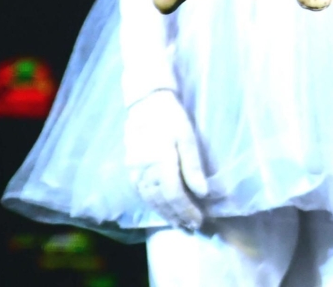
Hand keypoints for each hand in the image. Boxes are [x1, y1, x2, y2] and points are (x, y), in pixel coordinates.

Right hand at [124, 90, 207, 230]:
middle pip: (162, 200)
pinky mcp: (129, 168)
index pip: (175, 195)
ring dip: (164, 213)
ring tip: (179, 223)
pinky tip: (161, 209)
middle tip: (192, 227)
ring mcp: (134, 170)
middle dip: (177, 215)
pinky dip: (152, 204)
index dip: (187, 210)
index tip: (199, 220)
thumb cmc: (172, 119)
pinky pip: (140, 193)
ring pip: (150, 199)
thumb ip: (193, 167)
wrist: (146, 105)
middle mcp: (144, 170)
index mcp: (161, 162)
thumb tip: (203, 193)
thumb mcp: (188, 138)